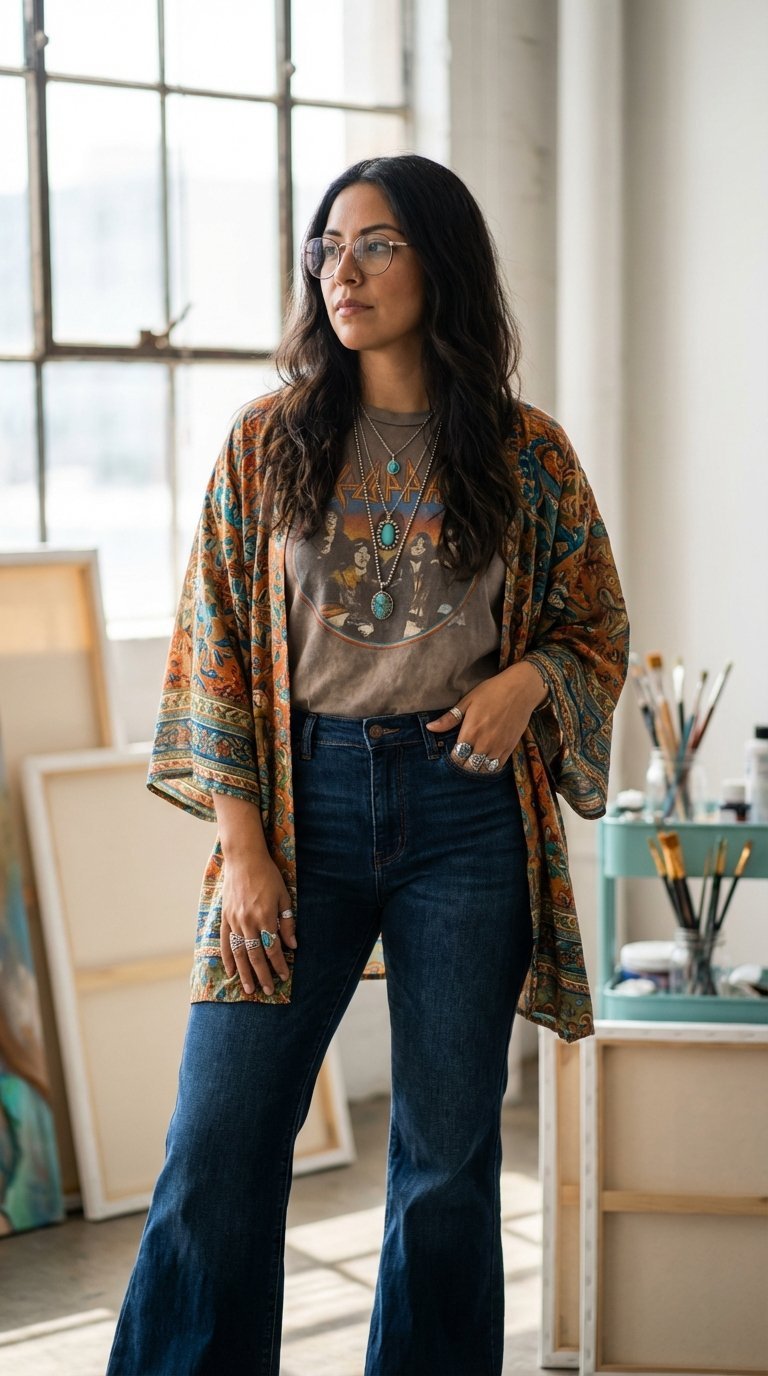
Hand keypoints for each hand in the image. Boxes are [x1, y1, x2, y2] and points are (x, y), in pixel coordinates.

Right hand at [219, 852, 295, 996]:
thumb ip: (288, 922)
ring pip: (239, 953)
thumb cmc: (268, 876)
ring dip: (244, 973)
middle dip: (262, 975)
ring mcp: (234, 921)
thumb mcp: (284, 897)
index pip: (273, 948)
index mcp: (266, 917)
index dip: (279, 965)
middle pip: (256, 955)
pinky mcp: (225, 917)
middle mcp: (248, 922)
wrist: (244, 860)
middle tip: (267, 991)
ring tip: (249, 989)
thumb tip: (293, 945)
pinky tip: (230, 971)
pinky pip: (225, 942)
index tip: (284, 977)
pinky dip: (227, 958)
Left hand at [426, 660, 547, 771]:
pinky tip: (485, 761)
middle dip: (463, 765)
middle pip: (469, 766)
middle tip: (461, 760)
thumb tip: (430, 727)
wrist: (521, 689)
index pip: (457, 757)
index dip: (452, 760)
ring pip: (484, 769)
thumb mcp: (467, 701)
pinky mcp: (510, 747)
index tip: (450, 756)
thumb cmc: (492, 691)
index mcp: (471, 731)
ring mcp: (499, 746)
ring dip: (476, 768)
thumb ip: (449, 718)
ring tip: (472, 762)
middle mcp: (485, 742)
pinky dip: (490, 767)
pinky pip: (498, 766)